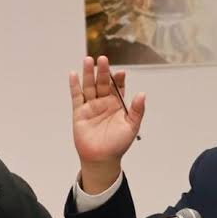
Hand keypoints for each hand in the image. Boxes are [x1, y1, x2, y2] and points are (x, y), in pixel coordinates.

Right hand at [69, 56, 145, 192]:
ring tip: (88, 60)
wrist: (102, 158)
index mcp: (117, 105)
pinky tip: (74, 74)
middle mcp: (104, 103)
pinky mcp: (79, 112)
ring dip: (88, 74)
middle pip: (102, 83)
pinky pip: (76, 97)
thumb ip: (137, 110)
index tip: (121, 73)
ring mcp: (91, 106)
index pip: (118, 88)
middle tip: (103, 59)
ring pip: (89, 86)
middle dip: (103, 72)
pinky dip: (75, 86)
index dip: (119, 80)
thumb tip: (142, 94)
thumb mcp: (132, 126)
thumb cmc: (118, 144)